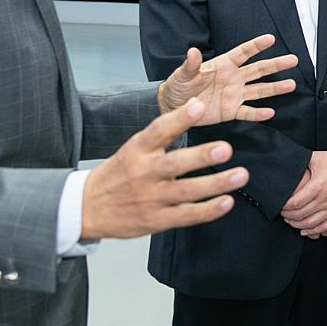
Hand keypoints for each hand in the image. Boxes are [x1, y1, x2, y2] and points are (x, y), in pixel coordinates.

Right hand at [81, 101, 243, 239]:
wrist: (86, 208)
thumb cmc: (117, 174)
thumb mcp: (132, 149)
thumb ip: (162, 134)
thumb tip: (195, 106)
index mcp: (137, 150)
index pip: (158, 130)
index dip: (179, 118)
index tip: (199, 105)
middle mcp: (144, 173)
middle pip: (175, 163)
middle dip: (201, 156)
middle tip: (225, 149)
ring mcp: (151, 198)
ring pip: (187, 192)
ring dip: (216, 184)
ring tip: (240, 175)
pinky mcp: (157, 220)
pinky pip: (187, 215)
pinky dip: (208, 210)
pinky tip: (227, 202)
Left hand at [159, 34, 297, 125]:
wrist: (175, 107)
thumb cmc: (179, 86)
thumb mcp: (183, 74)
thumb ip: (191, 64)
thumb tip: (192, 51)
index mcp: (223, 65)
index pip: (243, 53)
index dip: (256, 46)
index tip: (270, 39)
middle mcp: (233, 78)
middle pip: (259, 70)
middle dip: (276, 65)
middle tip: (293, 60)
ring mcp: (234, 95)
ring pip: (259, 90)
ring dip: (275, 88)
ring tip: (291, 85)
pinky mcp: (231, 111)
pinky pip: (248, 112)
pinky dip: (258, 114)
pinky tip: (271, 112)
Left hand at [281, 151, 326, 236]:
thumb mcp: (316, 157)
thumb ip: (301, 161)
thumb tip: (287, 162)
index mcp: (317, 187)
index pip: (294, 203)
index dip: (284, 207)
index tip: (280, 205)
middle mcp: (325, 200)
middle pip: (300, 215)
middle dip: (288, 216)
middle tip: (282, 213)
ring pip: (310, 224)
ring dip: (298, 225)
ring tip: (291, 221)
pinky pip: (324, 227)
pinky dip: (313, 231)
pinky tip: (305, 230)